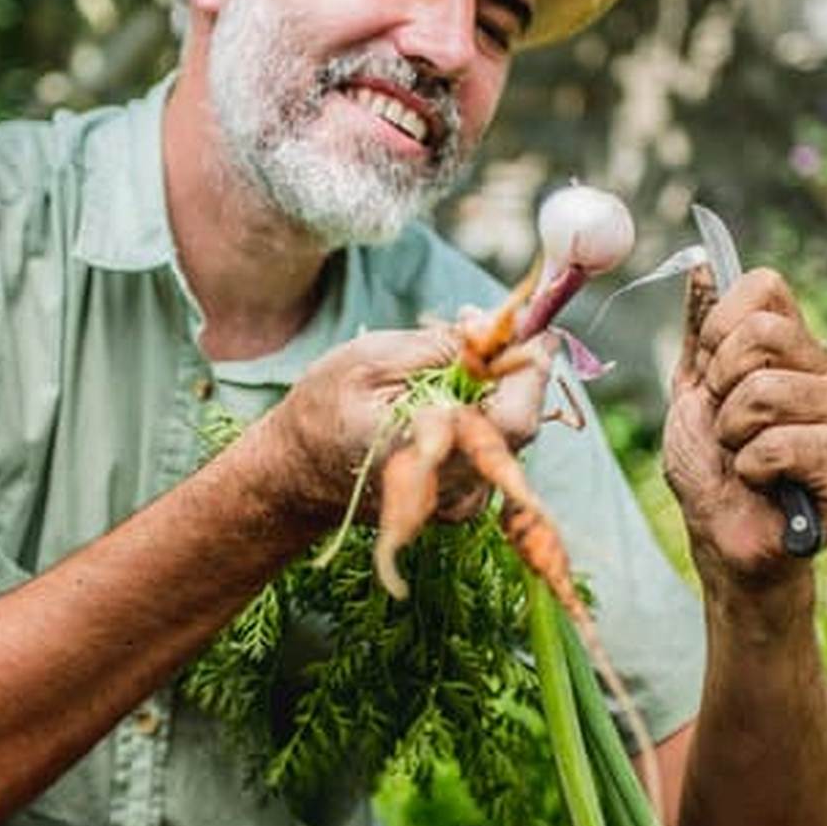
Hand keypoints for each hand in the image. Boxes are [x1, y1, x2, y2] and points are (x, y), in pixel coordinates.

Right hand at [265, 325, 554, 526]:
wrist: (295, 474)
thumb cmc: (324, 410)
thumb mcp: (370, 360)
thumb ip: (438, 347)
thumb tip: (494, 329)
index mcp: (432, 453)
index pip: (517, 418)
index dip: (532, 368)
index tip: (530, 324)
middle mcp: (456, 487)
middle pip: (520, 422)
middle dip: (509, 365)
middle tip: (476, 326)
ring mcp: (461, 500)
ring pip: (506, 433)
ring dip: (494, 387)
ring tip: (452, 354)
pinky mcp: (460, 501)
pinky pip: (489, 449)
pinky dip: (480, 413)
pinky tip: (445, 394)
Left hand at [664, 266, 826, 580]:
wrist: (724, 538)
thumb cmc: (712, 469)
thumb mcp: (691, 392)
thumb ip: (699, 333)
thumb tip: (701, 266)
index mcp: (792, 347)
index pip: (764, 286)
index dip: (719, 326)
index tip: (711, 372)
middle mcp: (825, 370)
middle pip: (760, 331)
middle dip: (720, 385)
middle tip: (729, 423)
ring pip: (764, 391)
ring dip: (733, 435)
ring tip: (746, 458)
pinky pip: (776, 444)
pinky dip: (750, 470)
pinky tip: (765, 484)